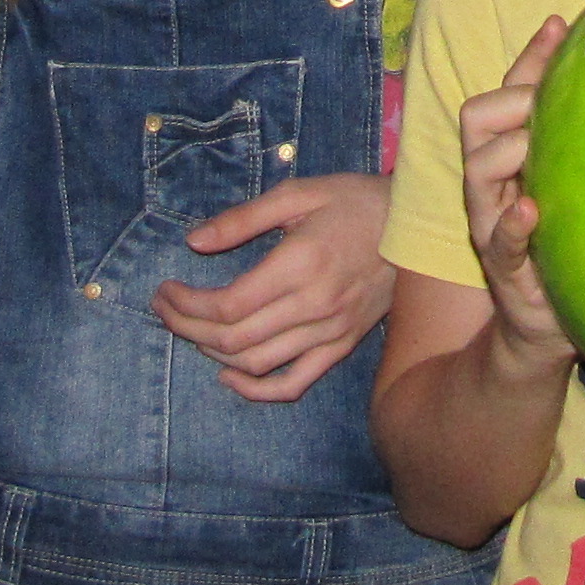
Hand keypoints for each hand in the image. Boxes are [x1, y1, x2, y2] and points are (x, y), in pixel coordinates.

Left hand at [153, 174, 396, 401]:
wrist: (420, 225)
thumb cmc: (356, 201)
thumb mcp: (299, 194)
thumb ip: (243, 219)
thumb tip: (194, 241)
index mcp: (300, 265)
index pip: (227, 305)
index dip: (186, 305)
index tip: (165, 291)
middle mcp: (314, 305)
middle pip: (233, 338)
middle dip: (187, 328)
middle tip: (165, 311)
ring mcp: (330, 331)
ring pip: (257, 363)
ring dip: (213, 354)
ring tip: (192, 331)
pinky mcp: (343, 345)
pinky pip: (295, 383)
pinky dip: (257, 390)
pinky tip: (230, 376)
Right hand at [458, 18, 576, 373]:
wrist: (545, 324)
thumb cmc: (567, 240)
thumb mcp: (571, 180)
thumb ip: (581, 138)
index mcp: (510, 154)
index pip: (509, 92)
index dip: (531, 58)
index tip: (561, 24)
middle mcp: (493, 181)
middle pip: (477, 118)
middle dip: (511, 102)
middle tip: (549, 105)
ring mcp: (492, 221)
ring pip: (476, 169)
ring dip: (508, 151)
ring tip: (536, 145)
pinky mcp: (502, 264)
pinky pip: (498, 238)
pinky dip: (512, 221)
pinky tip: (532, 209)